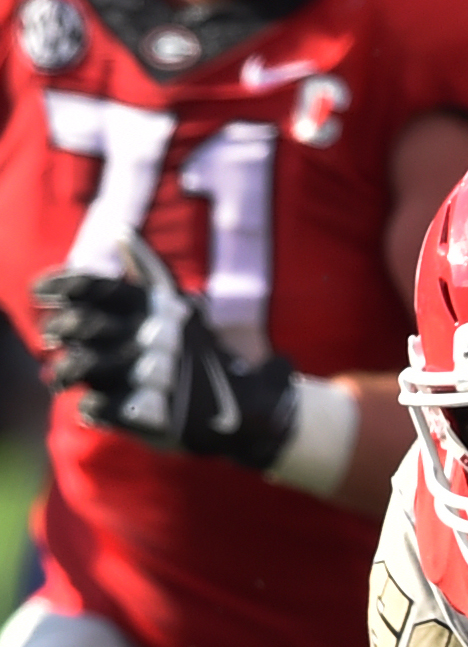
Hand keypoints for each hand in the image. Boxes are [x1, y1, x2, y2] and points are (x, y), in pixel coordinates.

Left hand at [34, 230, 298, 468]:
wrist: (247, 411)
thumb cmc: (202, 356)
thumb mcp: (179, 308)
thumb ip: (148, 271)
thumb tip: (120, 231)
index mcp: (159, 310)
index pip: (98, 287)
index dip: (63, 285)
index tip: (41, 291)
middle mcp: (153, 339)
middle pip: (83, 324)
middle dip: (61, 329)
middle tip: (54, 336)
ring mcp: (151, 377)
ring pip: (82, 365)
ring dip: (66, 369)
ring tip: (63, 374)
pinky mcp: (150, 414)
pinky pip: (97, 405)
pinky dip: (91, 406)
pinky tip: (94, 405)